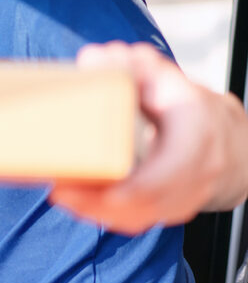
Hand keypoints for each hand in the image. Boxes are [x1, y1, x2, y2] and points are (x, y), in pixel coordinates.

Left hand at [49, 42, 247, 233]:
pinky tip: (79, 203)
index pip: (164, 175)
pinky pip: (139, 220)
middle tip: (59, 190)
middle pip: (145, 203)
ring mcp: (188, 196)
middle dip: (96, 203)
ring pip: (140, 218)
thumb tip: (91, 61)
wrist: (222, 135)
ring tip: (62, 195)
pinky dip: (106, 215)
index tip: (81, 184)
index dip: (123, 189)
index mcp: (196, 135)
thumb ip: (125, 65)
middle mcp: (198, 173)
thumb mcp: (158, 75)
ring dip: (97, 212)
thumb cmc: (183, 103)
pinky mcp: (172, 209)